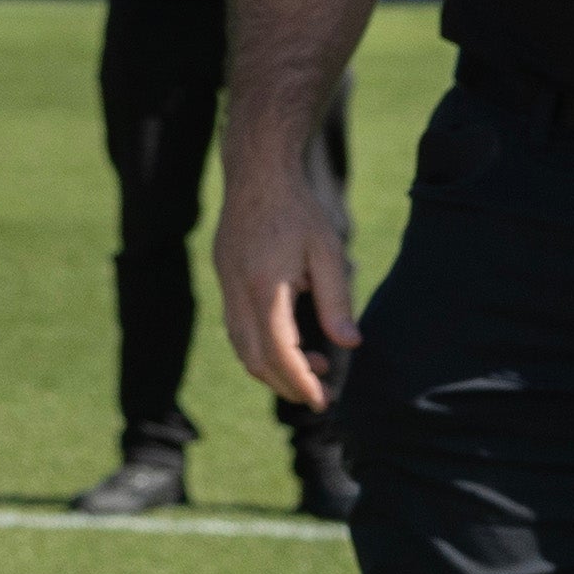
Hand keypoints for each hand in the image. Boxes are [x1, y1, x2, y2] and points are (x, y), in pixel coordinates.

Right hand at [214, 163, 354, 412]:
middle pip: (253, 358)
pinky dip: (260, 346)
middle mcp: (237, 291)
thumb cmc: (297, 209)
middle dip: (284, 384)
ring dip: (271, 367)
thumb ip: (336, 300)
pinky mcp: (224, 277)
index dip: (300, 381)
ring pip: (240, 345)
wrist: (257, 172)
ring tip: (311, 367)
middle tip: (317, 396)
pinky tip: (288, 339)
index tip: (322, 400)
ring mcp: (225, 284)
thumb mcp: (327, 252)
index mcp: (264, 288)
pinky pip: (236, 326)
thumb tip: (350, 343)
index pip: (279, 352)